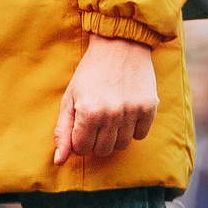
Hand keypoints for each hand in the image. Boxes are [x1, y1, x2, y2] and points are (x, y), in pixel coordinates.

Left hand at [52, 35, 158, 164]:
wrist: (119, 45)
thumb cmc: (90, 73)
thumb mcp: (69, 99)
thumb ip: (62, 132)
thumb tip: (59, 161)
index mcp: (88, 113)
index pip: (82, 149)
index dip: (79, 139)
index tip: (82, 124)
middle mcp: (111, 115)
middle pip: (103, 150)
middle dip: (96, 140)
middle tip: (96, 120)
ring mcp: (132, 112)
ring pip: (122, 145)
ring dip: (114, 136)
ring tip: (111, 116)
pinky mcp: (149, 107)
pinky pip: (140, 135)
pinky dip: (133, 129)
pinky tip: (127, 112)